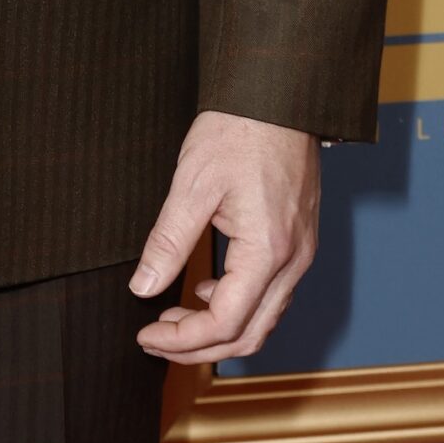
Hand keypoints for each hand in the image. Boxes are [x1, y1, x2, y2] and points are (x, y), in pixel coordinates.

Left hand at [129, 108, 318, 363]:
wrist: (278, 95)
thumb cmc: (238, 130)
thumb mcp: (193, 184)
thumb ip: (168, 241)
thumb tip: (142, 288)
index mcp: (268, 251)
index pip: (225, 323)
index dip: (182, 340)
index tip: (146, 335)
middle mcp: (293, 261)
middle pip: (249, 335)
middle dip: (199, 346)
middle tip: (156, 337)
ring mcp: (301, 252)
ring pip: (264, 319)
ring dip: (219, 329)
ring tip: (174, 317)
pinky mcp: (299, 240)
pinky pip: (272, 294)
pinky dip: (238, 305)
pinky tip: (207, 288)